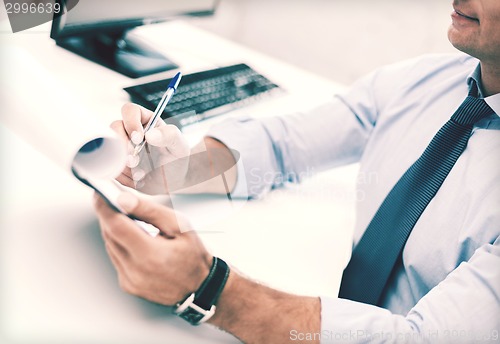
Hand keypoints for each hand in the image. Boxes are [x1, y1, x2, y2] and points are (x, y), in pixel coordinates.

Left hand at [94, 191, 211, 305]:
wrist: (200, 285)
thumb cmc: (193, 255)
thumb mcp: (179, 225)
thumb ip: (150, 211)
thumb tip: (124, 200)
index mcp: (150, 255)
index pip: (116, 226)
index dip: (104, 208)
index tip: (100, 195)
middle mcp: (136, 272)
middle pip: (110, 236)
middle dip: (110, 216)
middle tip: (116, 202)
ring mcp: (130, 281)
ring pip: (110, 246)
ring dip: (114, 230)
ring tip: (128, 219)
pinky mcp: (127, 285)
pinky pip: (115, 259)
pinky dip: (120, 245)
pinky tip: (133, 239)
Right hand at [111, 103, 190, 194]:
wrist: (173, 181)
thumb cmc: (177, 159)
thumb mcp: (180, 146)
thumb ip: (170, 136)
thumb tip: (150, 134)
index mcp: (145, 121)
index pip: (130, 111)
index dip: (131, 123)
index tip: (138, 139)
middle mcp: (130, 131)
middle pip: (114, 128)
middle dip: (122, 146)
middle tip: (134, 161)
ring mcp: (121, 147)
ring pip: (109, 148)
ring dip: (122, 164)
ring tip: (141, 174)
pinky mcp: (117, 163)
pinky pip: (110, 167)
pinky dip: (122, 176)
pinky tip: (137, 180)